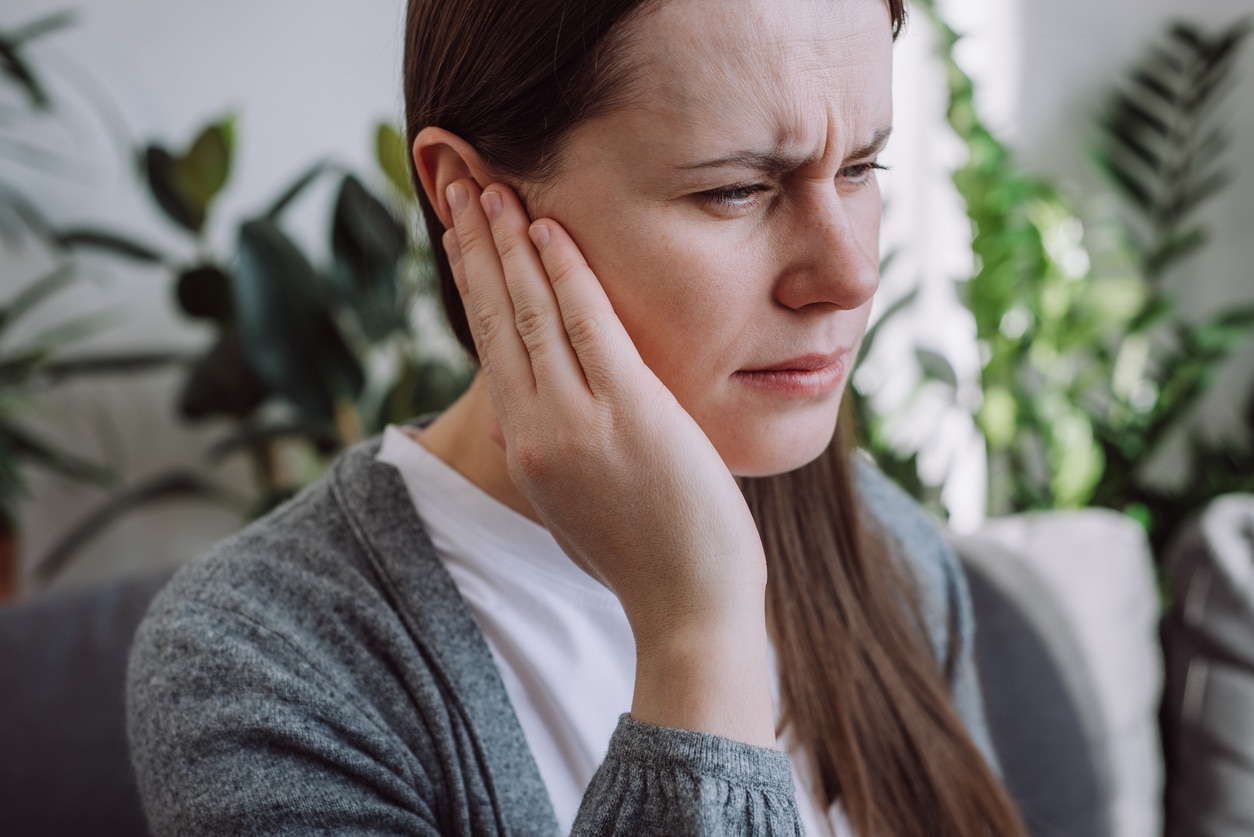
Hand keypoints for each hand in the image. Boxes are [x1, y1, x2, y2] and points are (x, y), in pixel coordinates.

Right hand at [445, 179, 774, 745]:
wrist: (687, 607)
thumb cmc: (647, 557)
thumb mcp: (581, 502)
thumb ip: (559, 449)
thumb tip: (548, 408)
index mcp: (528, 450)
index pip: (492, 348)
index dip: (473, 284)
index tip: (461, 235)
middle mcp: (539, 430)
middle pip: (497, 320)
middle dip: (477, 247)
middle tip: (460, 186)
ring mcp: (580, 421)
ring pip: (533, 314)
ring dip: (511, 244)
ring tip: (495, 188)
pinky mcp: (630, 413)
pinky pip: (591, 326)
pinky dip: (568, 273)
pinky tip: (552, 229)